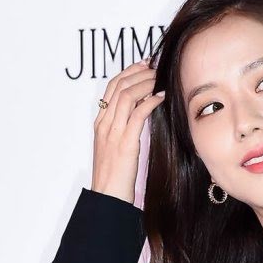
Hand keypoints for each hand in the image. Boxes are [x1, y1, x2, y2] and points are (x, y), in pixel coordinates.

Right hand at [91, 58, 165, 203]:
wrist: (107, 197)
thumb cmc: (114, 179)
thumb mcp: (116, 149)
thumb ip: (124, 130)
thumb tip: (141, 114)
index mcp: (100, 124)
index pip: (111, 87)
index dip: (128, 72)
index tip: (143, 65)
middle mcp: (104, 124)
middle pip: (119, 86)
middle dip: (138, 72)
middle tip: (155, 67)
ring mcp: (113, 133)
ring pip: (127, 95)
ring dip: (146, 83)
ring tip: (160, 79)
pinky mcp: (125, 143)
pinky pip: (138, 114)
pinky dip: (151, 102)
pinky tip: (162, 97)